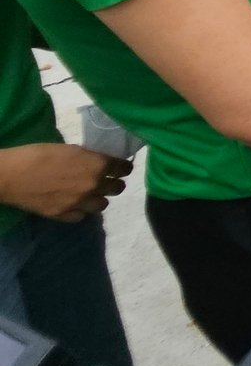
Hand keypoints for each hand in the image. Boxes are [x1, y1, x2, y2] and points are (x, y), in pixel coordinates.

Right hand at [0, 143, 131, 221]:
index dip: (124, 167)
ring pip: (102, 205)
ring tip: (92, 194)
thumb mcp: (70, 149)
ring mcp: (78, 203)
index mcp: (97, 165)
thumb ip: (88, 158)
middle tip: (109, 180)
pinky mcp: (62, 215)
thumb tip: (97, 161)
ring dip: (99, 198)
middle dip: (115, 183)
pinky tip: (76, 205)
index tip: (123, 167)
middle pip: (117, 188)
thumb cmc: (39, 154)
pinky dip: (81, 211)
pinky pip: (81, 217)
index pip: (122, 168)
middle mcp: (92, 186)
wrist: (11, 175)